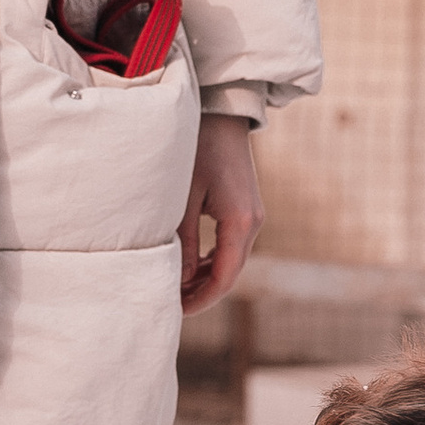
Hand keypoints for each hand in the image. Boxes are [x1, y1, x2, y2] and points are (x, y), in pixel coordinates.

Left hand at [180, 115, 261, 308]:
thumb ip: (182, 241)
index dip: (201, 300)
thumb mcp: (182, 198)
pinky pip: (231, 245)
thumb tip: (179, 280)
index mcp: (239, 223)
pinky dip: (212, 260)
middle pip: (230, 273)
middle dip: (202, 292)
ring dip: (206, 277)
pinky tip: (191, 266)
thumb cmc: (197, 149)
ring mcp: (252, 216)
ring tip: (177, 288)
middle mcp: (253, 223)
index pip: (224, 278)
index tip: (176, 310)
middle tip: (171, 303)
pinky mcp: (246, 208)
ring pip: (231, 261)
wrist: (221, 114)